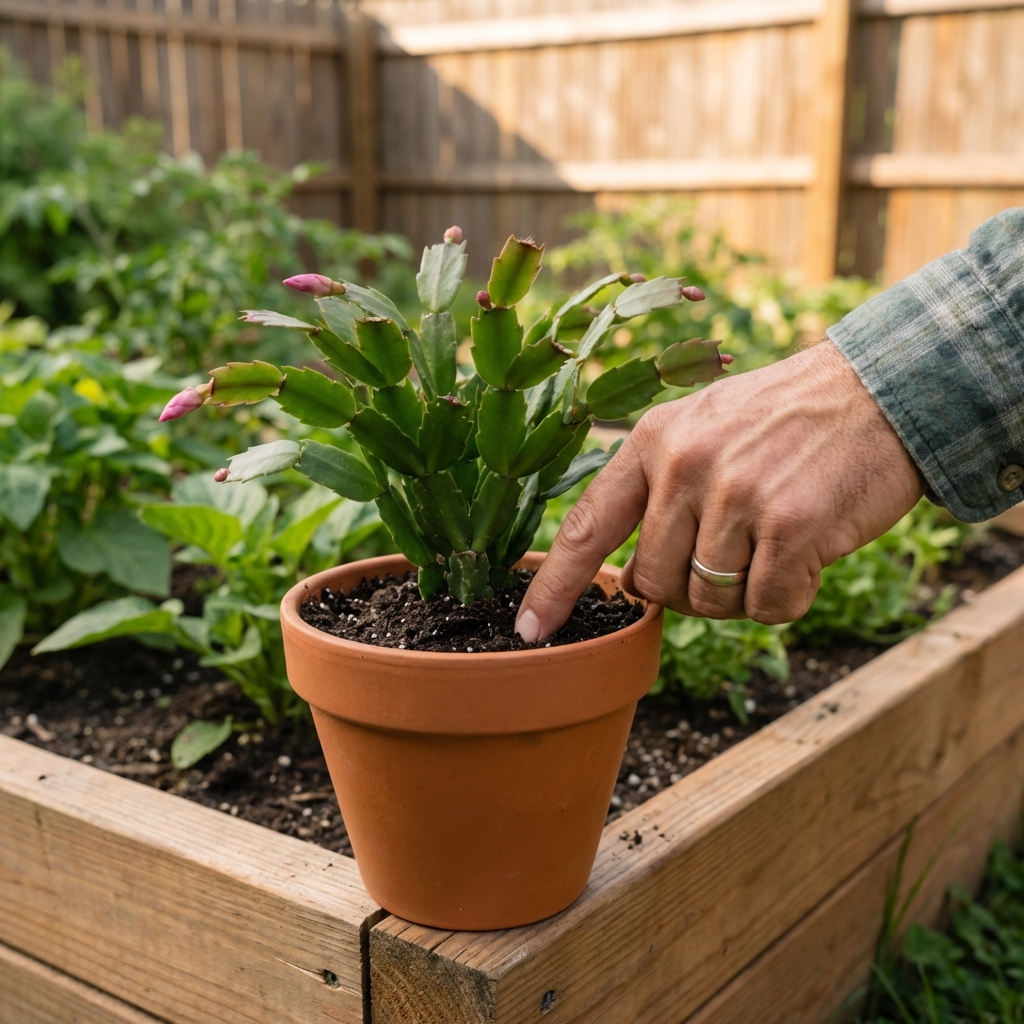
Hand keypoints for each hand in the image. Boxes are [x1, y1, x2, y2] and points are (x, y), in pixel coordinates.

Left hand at [515, 340, 923, 640]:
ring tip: (773, 543)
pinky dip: (787, 596)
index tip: (530, 630)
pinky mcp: (791, 524)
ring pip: (709, 600)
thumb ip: (656, 489)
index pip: (587, 527)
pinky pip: (766, 606)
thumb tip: (622, 576)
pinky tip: (807, 554)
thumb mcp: (700, 427)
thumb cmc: (783, 422)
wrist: (877, 393)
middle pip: (653, 582)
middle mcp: (685, 465)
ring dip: (741, 592)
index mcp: (652, 441)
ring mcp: (737, 494)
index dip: (555, 586)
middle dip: (685, 588)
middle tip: (729, 555)